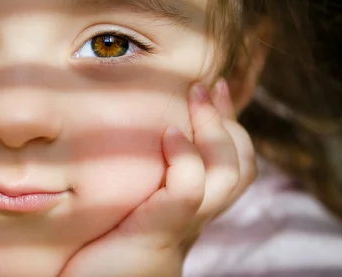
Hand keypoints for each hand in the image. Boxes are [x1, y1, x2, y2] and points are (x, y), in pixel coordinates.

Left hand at [59, 80, 256, 276]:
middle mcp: (198, 218)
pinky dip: (186, 158)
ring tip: (193, 96)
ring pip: (227, 172)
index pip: (233, 164)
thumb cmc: (100, 255)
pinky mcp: (160, 231)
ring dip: (214, 128)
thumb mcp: (129, 209)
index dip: (230, 126)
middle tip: (206, 85)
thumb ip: (142, 184)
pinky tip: (168, 134)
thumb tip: (134, 145)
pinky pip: (189, 189)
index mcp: (192, 211)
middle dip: (228, 120)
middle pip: (242, 165)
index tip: (214, 88)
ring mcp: (182, 225)